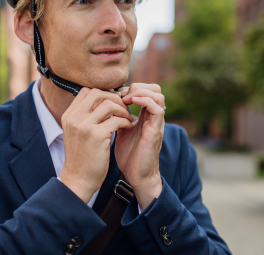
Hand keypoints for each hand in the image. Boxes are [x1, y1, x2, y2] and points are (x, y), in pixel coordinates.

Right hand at [59, 88, 133, 203]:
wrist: (79, 180)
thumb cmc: (82, 157)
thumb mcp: (77, 133)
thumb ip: (85, 117)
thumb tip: (102, 101)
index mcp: (69, 116)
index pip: (86, 91)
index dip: (102, 93)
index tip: (113, 102)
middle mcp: (74, 118)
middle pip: (97, 93)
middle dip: (114, 98)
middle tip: (123, 107)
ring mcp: (84, 126)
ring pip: (108, 104)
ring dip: (122, 109)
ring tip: (127, 117)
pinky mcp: (97, 135)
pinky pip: (116, 120)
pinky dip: (125, 121)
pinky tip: (128, 126)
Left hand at [115, 83, 164, 210]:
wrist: (136, 176)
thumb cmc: (129, 155)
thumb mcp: (121, 131)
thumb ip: (118, 117)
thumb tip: (105, 105)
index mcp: (146, 116)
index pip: (146, 90)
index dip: (131, 88)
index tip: (116, 94)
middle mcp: (153, 117)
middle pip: (155, 88)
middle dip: (137, 86)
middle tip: (121, 95)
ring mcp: (156, 123)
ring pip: (158, 95)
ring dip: (140, 92)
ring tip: (125, 99)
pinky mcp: (155, 131)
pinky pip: (157, 109)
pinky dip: (144, 101)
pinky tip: (129, 104)